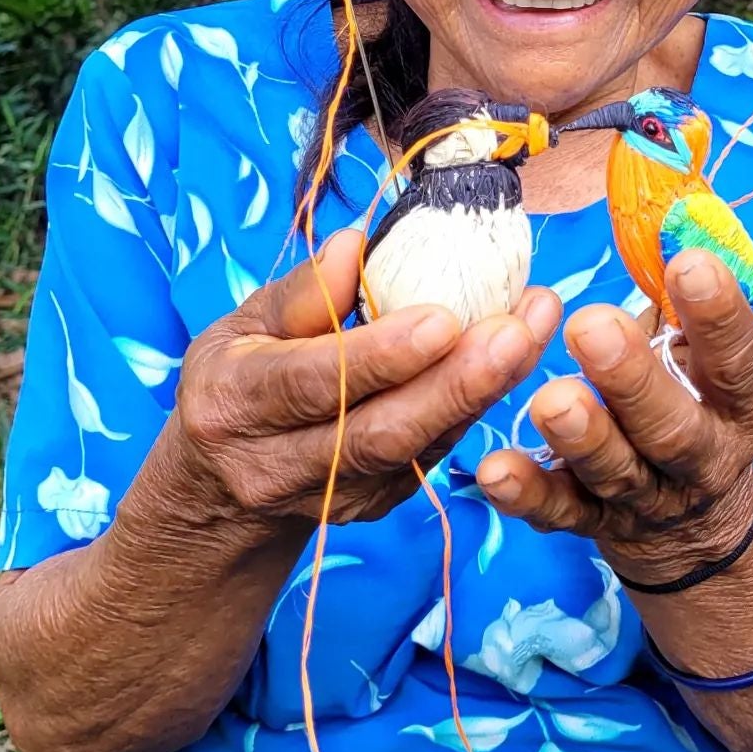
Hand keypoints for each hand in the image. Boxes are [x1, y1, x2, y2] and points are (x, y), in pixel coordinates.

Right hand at [176, 230, 561, 526]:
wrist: (219, 492)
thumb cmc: (237, 382)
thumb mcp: (243, 327)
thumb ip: (301, 293)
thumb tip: (355, 245)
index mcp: (235, 402)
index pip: (314, 383)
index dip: (381, 356)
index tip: (444, 318)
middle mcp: (278, 464)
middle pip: (379, 433)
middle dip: (455, 383)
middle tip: (515, 331)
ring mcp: (332, 497)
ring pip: (416, 450)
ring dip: (482, 391)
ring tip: (533, 330)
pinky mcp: (373, 506)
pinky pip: (432, 457)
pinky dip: (476, 408)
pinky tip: (516, 358)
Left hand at [475, 248, 752, 584]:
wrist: (693, 524)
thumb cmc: (689, 399)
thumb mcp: (702, 355)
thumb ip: (681, 301)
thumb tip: (662, 211)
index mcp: (740, 405)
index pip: (738, 360)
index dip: (718, 315)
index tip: (688, 263)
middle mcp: (703, 457)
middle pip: (672, 427)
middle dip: (633, 378)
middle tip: (592, 327)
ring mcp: (647, 497)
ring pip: (616, 471)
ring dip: (583, 437)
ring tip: (551, 400)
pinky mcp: (594, 524)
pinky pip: (558, 512)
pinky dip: (527, 494)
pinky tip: (494, 470)